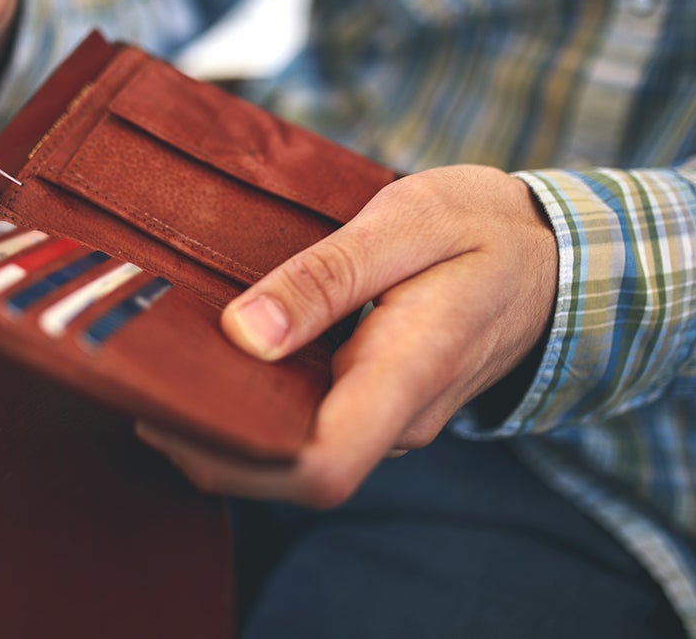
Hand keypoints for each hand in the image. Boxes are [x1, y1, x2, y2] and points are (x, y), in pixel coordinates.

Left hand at [136, 165, 557, 507]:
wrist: (553, 252)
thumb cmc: (481, 225)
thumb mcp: (406, 223)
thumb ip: (327, 277)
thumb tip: (244, 334)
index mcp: (408, 373)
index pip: (321, 467)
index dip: (234, 459)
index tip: (166, 411)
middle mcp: (398, 416)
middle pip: (289, 472)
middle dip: (208, 446)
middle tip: (141, 381)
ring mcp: (391, 416)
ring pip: (295, 453)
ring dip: (227, 427)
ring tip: (165, 366)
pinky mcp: (380, 403)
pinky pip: (309, 425)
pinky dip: (256, 407)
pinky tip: (216, 363)